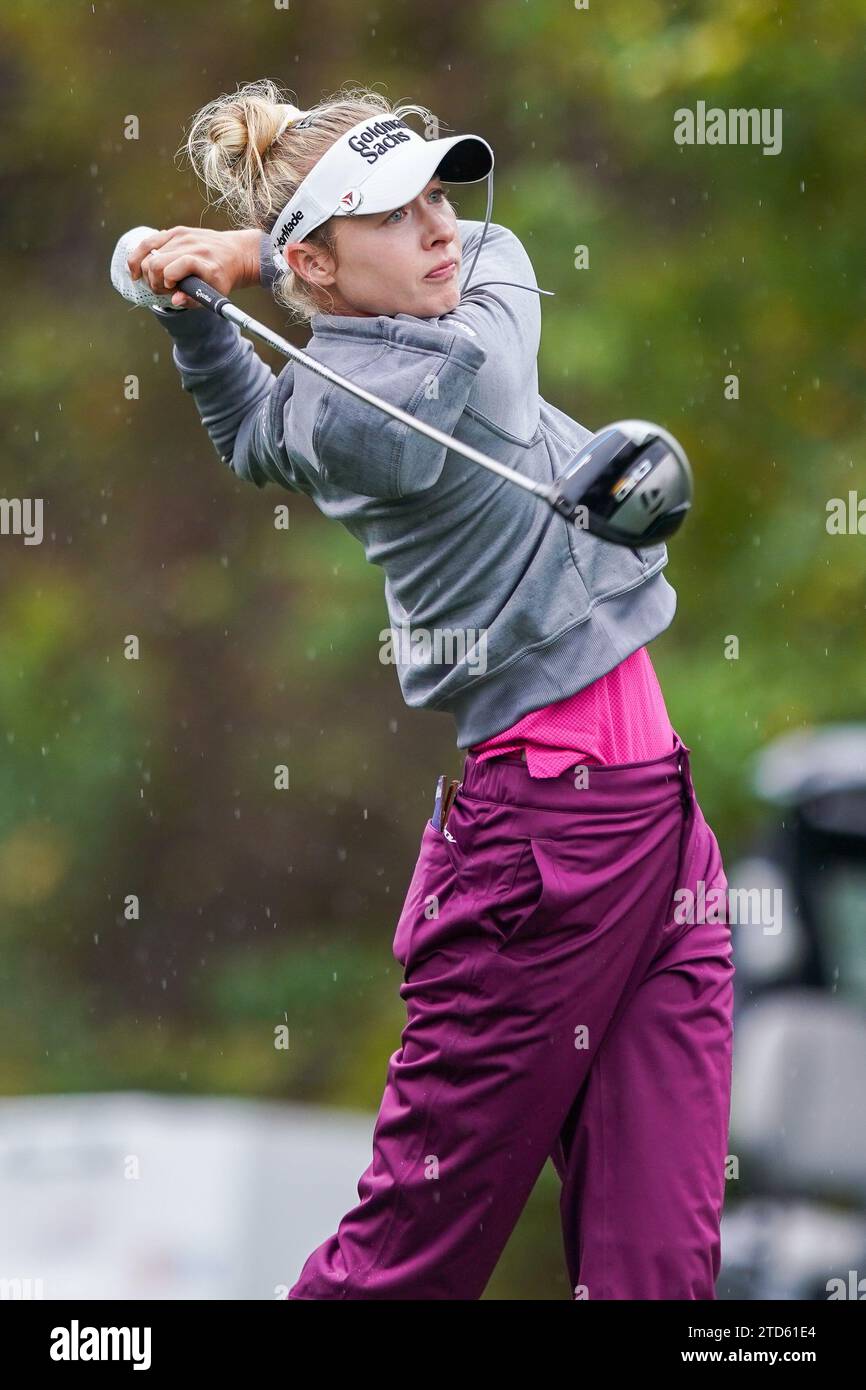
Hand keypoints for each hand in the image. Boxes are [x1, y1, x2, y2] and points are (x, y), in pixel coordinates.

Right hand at [126, 227, 261, 307]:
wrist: (236, 253)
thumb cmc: (223, 278)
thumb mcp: (215, 295)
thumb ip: (193, 300)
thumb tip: (174, 301)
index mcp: (205, 263)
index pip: (175, 268)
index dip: (168, 282)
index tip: (172, 290)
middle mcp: (193, 247)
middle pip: (156, 263)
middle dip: (154, 281)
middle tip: (164, 289)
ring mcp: (183, 236)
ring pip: (148, 254)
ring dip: (147, 272)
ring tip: (157, 281)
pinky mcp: (175, 231)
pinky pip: (147, 242)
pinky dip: (137, 257)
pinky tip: (135, 270)